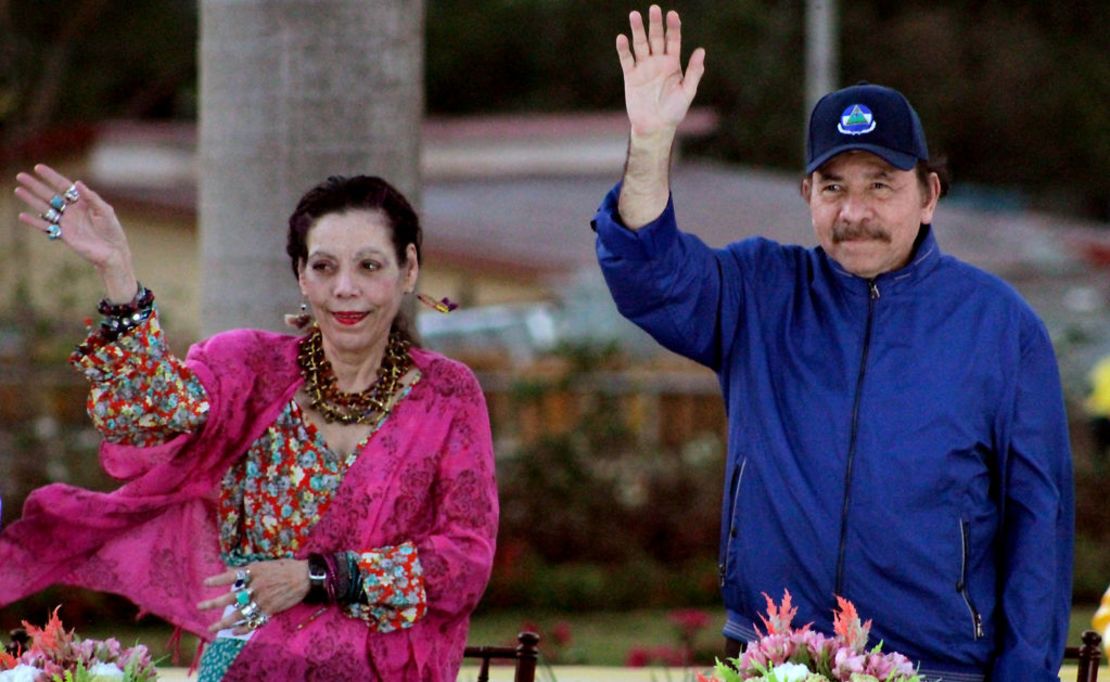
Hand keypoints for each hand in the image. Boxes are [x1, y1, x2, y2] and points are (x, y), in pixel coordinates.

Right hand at [14, 163, 136, 300]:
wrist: (113, 252)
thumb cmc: (112, 230)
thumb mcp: (105, 211)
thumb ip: (91, 198)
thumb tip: (77, 183)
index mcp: (82, 202)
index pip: (63, 186)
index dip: (51, 177)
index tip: (38, 167)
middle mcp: (71, 210)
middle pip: (50, 195)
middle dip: (35, 185)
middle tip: (20, 176)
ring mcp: (66, 222)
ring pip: (45, 208)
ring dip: (31, 199)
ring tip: (18, 190)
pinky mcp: (63, 235)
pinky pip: (46, 227)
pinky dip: (34, 222)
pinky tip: (22, 216)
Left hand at [198, 559, 310, 634]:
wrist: (305, 576)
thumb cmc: (286, 567)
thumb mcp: (266, 564)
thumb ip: (250, 570)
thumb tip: (232, 572)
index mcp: (255, 572)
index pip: (231, 576)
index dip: (218, 580)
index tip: (205, 583)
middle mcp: (256, 586)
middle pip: (230, 597)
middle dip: (213, 603)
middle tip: (200, 607)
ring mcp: (262, 599)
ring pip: (239, 613)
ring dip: (224, 622)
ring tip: (212, 628)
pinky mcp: (270, 610)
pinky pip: (254, 621)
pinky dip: (243, 628)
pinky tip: (234, 631)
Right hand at [616, 5, 705, 137]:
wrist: (655, 127)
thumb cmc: (674, 111)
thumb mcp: (687, 92)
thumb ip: (693, 72)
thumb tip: (701, 50)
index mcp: (673, 63)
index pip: (673, 40)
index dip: (673, 27)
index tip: (672, 14)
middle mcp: (658, 62)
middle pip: (656, 38)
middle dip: (655, 24)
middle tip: (653, 9)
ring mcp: (643, 68)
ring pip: (640, 44)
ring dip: (637, 30)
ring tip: (634, 15)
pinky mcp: (631, 76)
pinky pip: (627, 60)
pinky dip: (624, 49)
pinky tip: (622, 38)